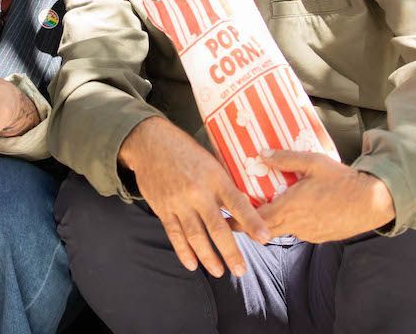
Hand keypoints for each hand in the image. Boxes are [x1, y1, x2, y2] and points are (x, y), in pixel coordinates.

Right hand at [119, 117, 270, 278]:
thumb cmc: (185, 150)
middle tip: (241, 270)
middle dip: (230, 252)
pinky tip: (192, 264)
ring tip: (219, 272)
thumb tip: (244, 203)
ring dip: (208, 257)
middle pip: (217, 227)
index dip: (252, 221)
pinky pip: (175, 234)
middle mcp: (198, 192)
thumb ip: (224, 182)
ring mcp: (179, 202)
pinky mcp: (163, 209)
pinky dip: (183, 251)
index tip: (264, 238)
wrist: (150, 143)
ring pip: (195, 236)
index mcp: (215, 177)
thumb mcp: (210, 160)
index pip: (237, 203)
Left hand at [242, 150, 394, 242]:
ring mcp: (309, 234)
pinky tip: (297, 210)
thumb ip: (285, 159)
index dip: (238, 221)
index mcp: (290, 208)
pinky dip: (293, 223)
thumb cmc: (342, 180)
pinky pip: (299, 232)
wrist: (373, 202)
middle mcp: (296, 225)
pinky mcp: (320, 237)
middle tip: (239, 215)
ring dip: (274, 222)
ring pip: (283, 230)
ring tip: (269, 207)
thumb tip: (261, 155)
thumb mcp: (313, 162)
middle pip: (266, 229)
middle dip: (251, 224)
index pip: (256, 220)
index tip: (225, 218)